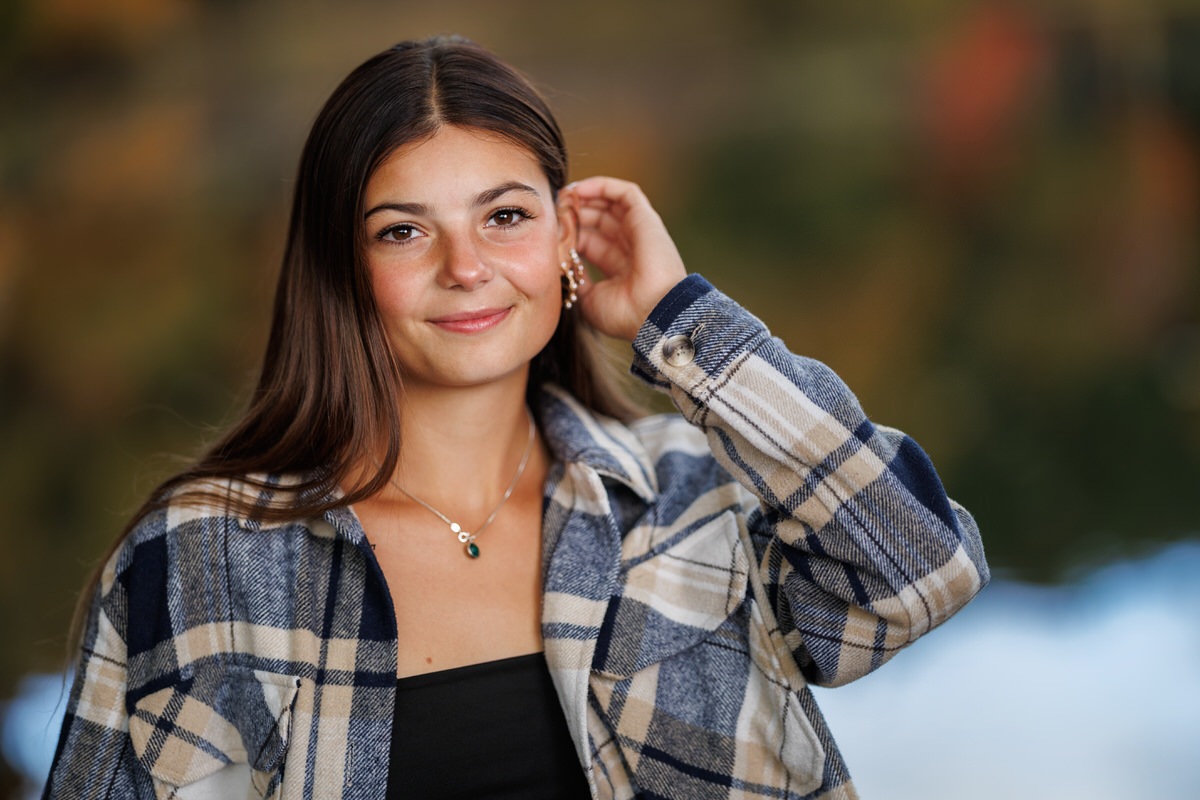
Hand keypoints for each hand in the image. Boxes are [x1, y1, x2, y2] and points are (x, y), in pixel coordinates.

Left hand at [561, 177, 687, 341]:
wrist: (652, 314)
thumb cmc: (624, 315)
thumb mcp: (590, 300)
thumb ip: (577, 282)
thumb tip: (563, 269)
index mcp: (618, 268)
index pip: (589, 241)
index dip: (568, 233)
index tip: (547, 230)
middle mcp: (630, 247)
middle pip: (597, 220)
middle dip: (574, 213)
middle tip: (552, 209)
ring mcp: (640, 232)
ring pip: (610, 203)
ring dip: (585, 196)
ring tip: (562, 195)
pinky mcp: (646, 219)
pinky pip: (625, 193)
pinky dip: (602, 186)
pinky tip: (578, 190)